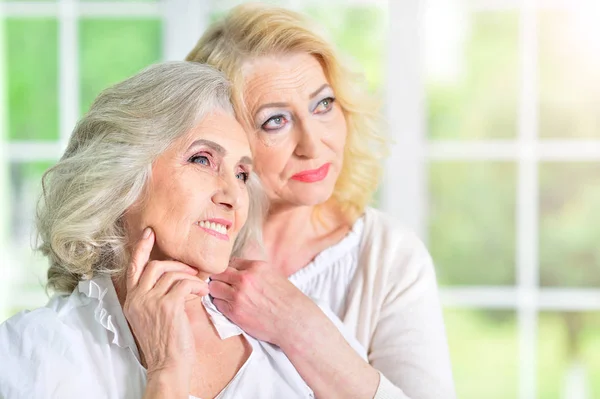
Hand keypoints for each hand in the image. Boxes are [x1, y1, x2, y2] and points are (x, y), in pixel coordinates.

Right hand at [122, 227, 208, 378]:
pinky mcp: (168, 305)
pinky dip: (197, 286)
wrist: (168, 366)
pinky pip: (185, 284)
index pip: (133, 267)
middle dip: (175, 263)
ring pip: (172, 273)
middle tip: (190, 270)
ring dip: (190, 276)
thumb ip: (156, 296)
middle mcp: (137, 298)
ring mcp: (150, 301)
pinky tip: (202, 293)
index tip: (150, 233)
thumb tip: (176, 276)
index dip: (141, 248)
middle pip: (154, 265)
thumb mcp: (152, 316)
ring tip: (199, 286)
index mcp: (131, 300)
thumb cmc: (165, 343)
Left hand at [208, 258, 316, 345]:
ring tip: (225, 297)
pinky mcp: (234, 312)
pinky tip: (230, 307)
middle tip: (223, 286)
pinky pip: (217, 304)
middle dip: (219, 279)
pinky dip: (221, 304)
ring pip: (213, 287)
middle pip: (218, 273)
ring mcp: (238, 295)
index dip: (229, 270)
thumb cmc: (287, 299)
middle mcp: (244, 279)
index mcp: (256, 267)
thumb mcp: (273, 275)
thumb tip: (239, 271)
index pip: (230, 262)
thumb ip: (255, 271)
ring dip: (217, 291)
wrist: (294, 321)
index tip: (229, 277)